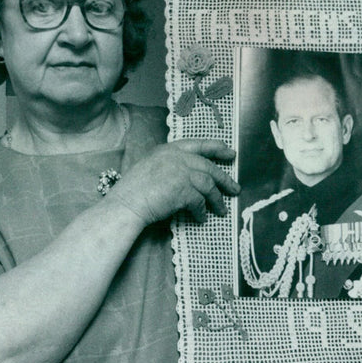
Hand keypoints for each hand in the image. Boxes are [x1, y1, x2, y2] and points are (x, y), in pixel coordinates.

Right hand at [108, 139, 239, 223]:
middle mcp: (176, 158)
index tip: (230, 153)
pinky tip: (201, 218)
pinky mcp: (183, 190)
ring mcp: (181, 173)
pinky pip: (200, 201)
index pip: (199, 144)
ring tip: (222, 210)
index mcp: (168, 149)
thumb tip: (193, 175)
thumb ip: (172, 165)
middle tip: (235, 189)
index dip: (217, 148)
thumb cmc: (134, 190)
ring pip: (208, 185)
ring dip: (217, 200)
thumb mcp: (152, 166)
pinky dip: (202, 211)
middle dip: (225, 179)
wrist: (126, 204)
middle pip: (209, 167)